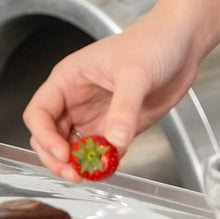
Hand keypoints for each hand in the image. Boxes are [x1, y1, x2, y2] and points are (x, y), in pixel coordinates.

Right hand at [21, 13, 200, 182]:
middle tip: (75, 174)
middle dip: (56, 158)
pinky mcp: (113, 127)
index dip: (45, 136)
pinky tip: (111, 168)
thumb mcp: (136, 72)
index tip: (63, 153)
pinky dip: (101, 165)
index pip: (39, 112)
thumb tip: (115, 141)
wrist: (180, 45)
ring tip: (91, 175)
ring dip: (77, 164)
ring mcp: (93, 115)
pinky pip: (98, 152)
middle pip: (48, 136)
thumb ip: (125, 107)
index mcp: (68, 79)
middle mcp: (75, 99)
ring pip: (70, 148)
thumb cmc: (151, 43)